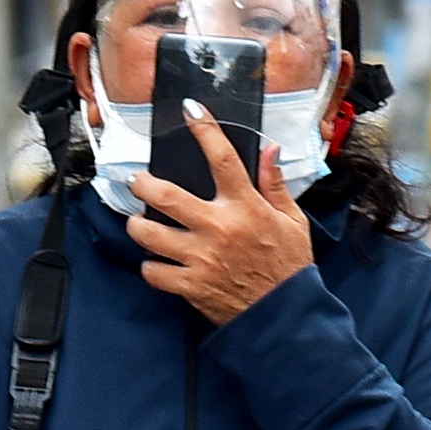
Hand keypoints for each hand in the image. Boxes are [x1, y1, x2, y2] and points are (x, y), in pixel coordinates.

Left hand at [130, 104, 314, 326]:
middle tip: (138, 181)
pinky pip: (153, 272)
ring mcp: (201, 258)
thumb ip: (275, 186)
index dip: (205, 130)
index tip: (191, 110)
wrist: (286, 319)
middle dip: (143, 183)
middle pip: (165, 194)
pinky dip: (151, 267)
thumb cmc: (289, 269)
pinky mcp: (190, 286)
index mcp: (246, 208)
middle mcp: (218, 229)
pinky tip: (157, 263)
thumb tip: (270, 151)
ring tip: (140, 224)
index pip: (223, 159)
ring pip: (148, 233)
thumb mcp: (292, 222)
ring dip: (138, 226)